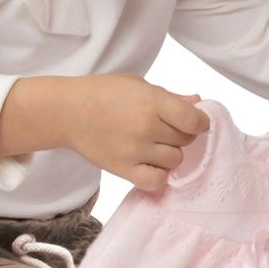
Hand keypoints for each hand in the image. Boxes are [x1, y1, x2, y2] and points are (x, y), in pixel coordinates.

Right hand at [59, 74, 210, 190]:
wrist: (67, 111)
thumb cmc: (104, 93)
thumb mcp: (138, 85)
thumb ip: (170, 97)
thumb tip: (198, 102)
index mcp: (151, 102)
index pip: (194, 120)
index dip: (201, 122)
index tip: (195, 122)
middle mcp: (145, 127)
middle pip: (185, 140)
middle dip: (181, 135)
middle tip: (165, 129)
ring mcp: (134, 150)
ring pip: (174, 161)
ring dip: (170, 154)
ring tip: (154, 145)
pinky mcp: (122, 169)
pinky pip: (155, 181)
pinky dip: (158, 175)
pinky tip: (151, 164)